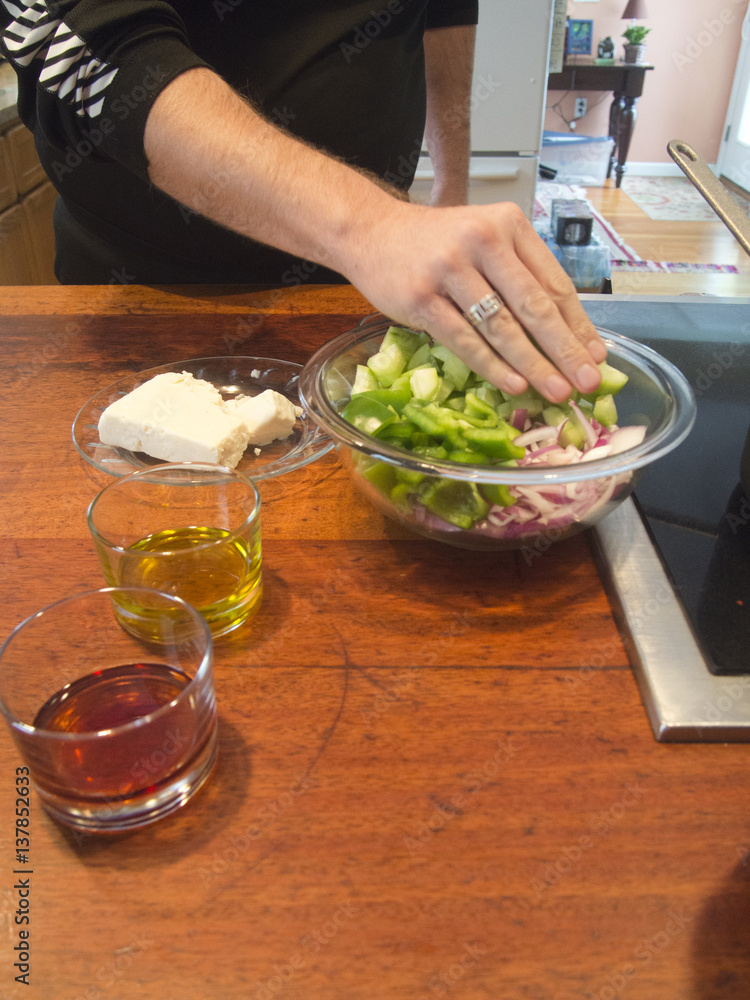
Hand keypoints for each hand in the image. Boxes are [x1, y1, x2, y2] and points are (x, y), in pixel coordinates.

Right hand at [340, 199, 606, 401]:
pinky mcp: (422, 298)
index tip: (596, 358)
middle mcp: (483, 242)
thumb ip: (520, 275)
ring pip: (502, 327)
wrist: (372, 232)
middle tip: (586, 383)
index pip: (553, 284)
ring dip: (533, 364)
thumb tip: (564, 332)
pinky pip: (465, 340)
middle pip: (534, 307)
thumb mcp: (485, 241)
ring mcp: (450, 270)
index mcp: (509, 226)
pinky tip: (514, 384)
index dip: (578, 325)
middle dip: (565, 350)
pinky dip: (493, 366)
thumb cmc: (436, 243)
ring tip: (555, 391)